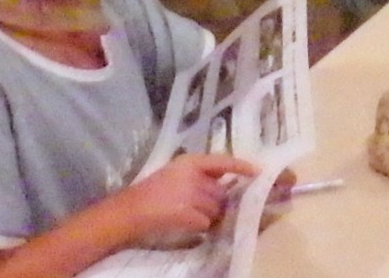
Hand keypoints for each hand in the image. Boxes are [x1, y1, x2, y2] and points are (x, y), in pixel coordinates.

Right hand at [106, 153, 258, 245]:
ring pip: (215, 209)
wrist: (130, 210)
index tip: (258, 171)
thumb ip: (199, 175)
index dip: (241, 166)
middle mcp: (192, 175)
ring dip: (206, 216)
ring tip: (186, 214)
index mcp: (189, 162)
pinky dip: (198, 227)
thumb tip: (225, 185)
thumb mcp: (175, 173)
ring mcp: (190, 194)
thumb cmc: (151, 192)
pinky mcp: (187, 213)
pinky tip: (184, 223)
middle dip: (215, 203)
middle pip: (220, 192)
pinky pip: (205, 223)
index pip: (222, 161)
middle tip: (196, 207)